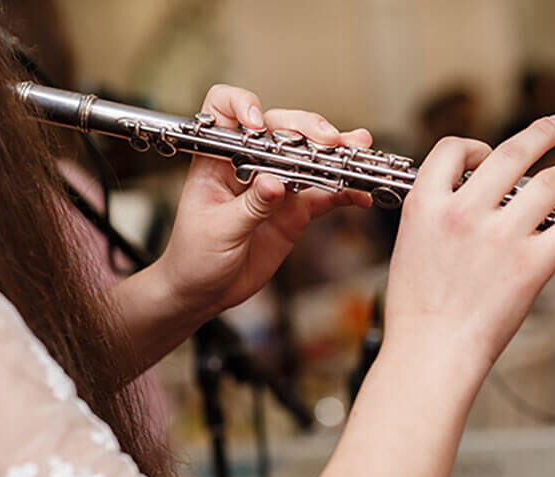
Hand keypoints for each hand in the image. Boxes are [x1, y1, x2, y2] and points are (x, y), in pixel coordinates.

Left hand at [156, 84, 372, 321]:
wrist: (204, 292)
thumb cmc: (194, 257)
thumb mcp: (218, 231)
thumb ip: (250, 207)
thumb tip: (274, 182)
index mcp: (217, 159)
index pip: (224, 110)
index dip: (242, 106)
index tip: (258, 124)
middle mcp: (249, 164)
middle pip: (280, 128)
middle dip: (306, 128)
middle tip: (328, 140)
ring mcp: (275, 185)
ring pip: (308, 157)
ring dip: (335, 152)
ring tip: (356, 150)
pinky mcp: (294, 210)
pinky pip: (324, 195)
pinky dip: (344, 192)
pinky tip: (360, 193)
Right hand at [385, 116, 554, 365]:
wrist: (431, 351)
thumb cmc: (416, 310)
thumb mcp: (409, 247)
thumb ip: (435, 216)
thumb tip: (463, 200)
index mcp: (427, 205)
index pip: (452, 150)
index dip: (474, 146)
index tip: (488, 154)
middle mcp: (465, 212)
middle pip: (510, 152)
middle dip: (540, 133)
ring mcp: (501, 236)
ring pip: (550, 182)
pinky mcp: (531, 264)